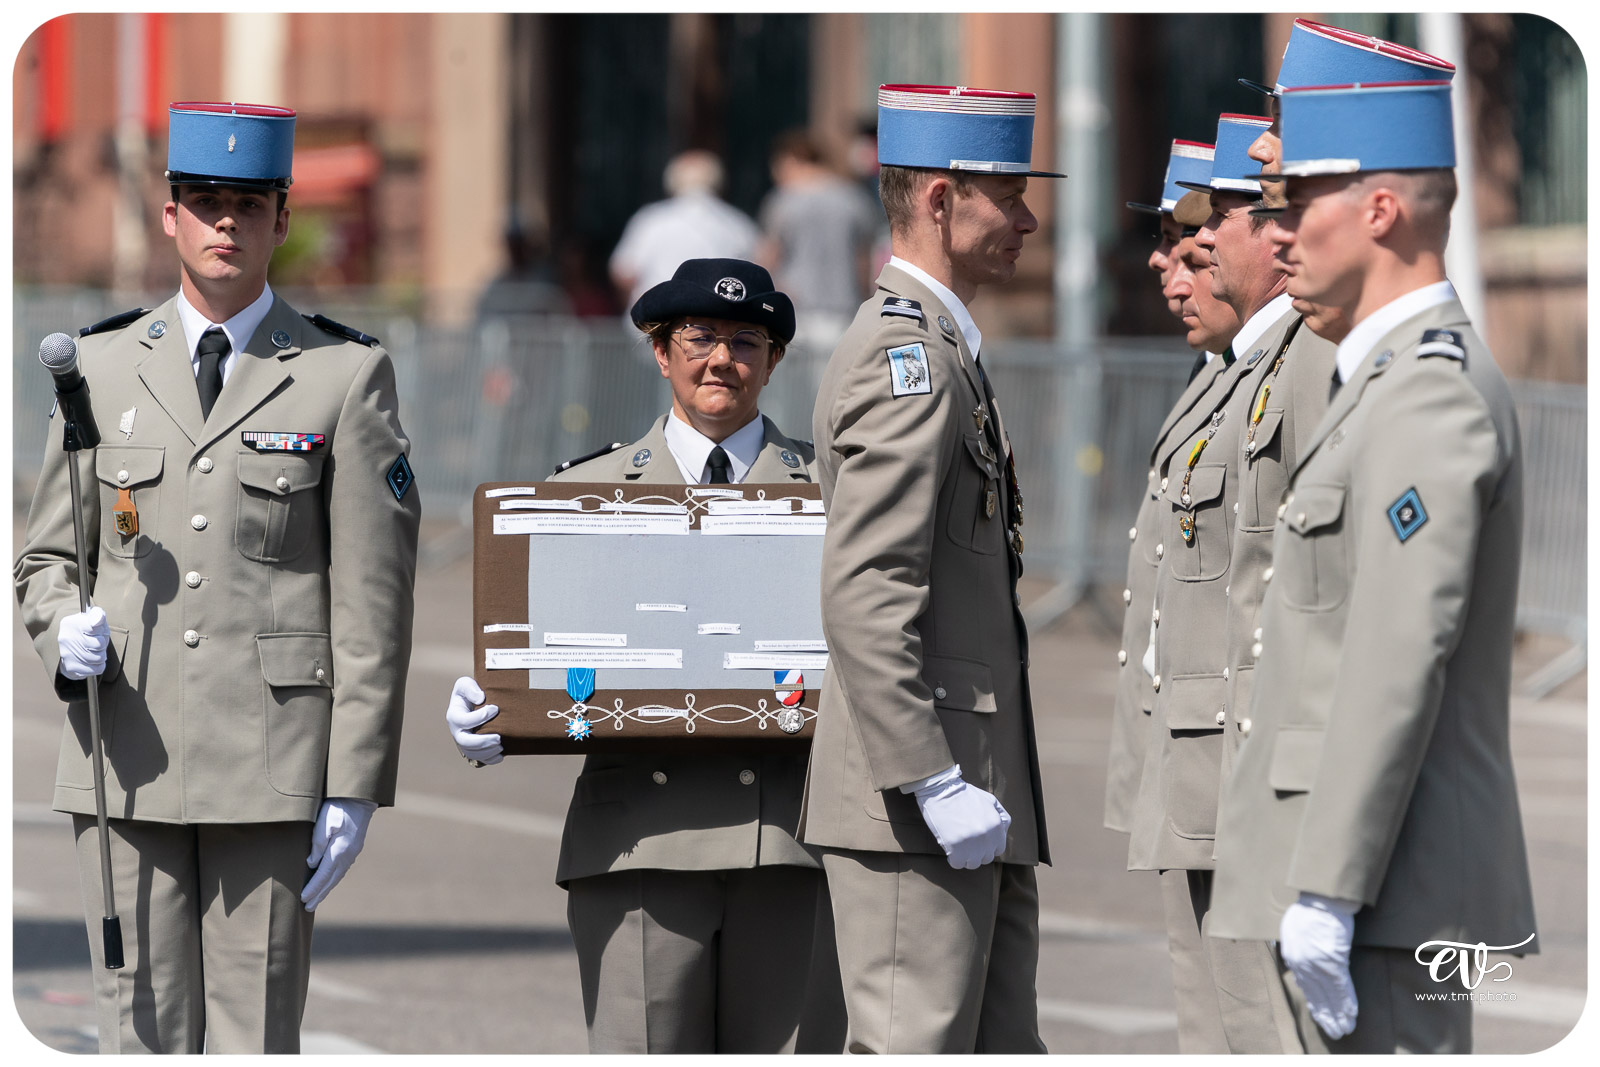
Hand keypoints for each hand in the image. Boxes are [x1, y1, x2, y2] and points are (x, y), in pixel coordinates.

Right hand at [57, 607, 109, 679]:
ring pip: (99, 658)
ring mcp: (66, 654)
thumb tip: (97, 620)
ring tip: (95, 651)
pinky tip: (92, 661)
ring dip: (102, 655)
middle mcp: (66, 638)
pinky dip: (98, 666)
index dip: (101, 630)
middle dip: (103, 644)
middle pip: (99, 644)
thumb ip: (98, 615)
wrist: (71, 646)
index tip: (97, 630)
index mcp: (70, 623)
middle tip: (97, 642)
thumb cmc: (88, 629)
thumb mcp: (93, 617)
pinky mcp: (70, 667)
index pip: (96, 627)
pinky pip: (96, 669)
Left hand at [302, 798, 377, 911]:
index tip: (303, 899)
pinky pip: (341, 869)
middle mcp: (348, 855)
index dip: (313, 888)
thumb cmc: (338, 808)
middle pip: (331, 880)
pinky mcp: (353, 848)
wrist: (360, 798)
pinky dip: (333, 879)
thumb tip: (312, 864)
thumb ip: (317, 844)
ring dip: (326, 889)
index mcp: (340, 850)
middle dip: (319, 894)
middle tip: (308, 908)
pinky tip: (328, 882)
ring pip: (337, 876)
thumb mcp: (324, 823)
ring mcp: (352, 853)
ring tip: (316, 900)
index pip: (323, 875)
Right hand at [446, 677, 502, 764]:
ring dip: (487, 752)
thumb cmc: (470, 692)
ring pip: (471, 753)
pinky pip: (478, 760)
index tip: (495, 708)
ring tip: (501, 746)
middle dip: (482, 742)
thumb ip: (470, 688)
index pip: (463, 720)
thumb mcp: (465, 683)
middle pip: (465, 742)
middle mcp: (457, 731)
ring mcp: (464, 742)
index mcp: (454, 715)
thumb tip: (480, 698)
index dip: (479, 717)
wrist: (474, 703)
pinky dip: (489, 760)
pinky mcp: (473, 748)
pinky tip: (501, 755)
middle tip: (499, 738)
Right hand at [909, 764, 1011, 868]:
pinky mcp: (955, 847)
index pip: (998, 849)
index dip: (987, 847)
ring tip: (958, 847)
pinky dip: (953, 859)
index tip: (978, 842)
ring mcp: (971, 843)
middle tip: (966, 843)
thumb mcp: (990, 800)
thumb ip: (1001, 817)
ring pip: (972, 864)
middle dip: (977, 852)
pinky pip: (957, 864)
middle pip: (985, 858)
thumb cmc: (964, 794)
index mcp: (996, 825)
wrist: (941, 789)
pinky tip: (950, 849)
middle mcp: (987, 837)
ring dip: (965, 857)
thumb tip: (1003, 833)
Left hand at [1280, 893, 1359, 1038]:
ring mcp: (1318, 966)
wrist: (1322, 900)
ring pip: (1329, 996)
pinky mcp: (1334, 963)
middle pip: (1316, 995)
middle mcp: (1303, 965)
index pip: (1305, 986)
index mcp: (1292, 957)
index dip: (1315, 1002)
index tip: (1321, 1015)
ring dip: (1338, 1015)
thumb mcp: (1292, 931)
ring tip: (1344, 1030)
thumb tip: (1299, 962)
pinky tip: (1351, 1016)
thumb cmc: (1309, 910)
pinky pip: (1342, 989)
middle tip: (1334, 1032)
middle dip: (1326, 1015)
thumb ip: (1296, 949)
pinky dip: (1347, 1003)